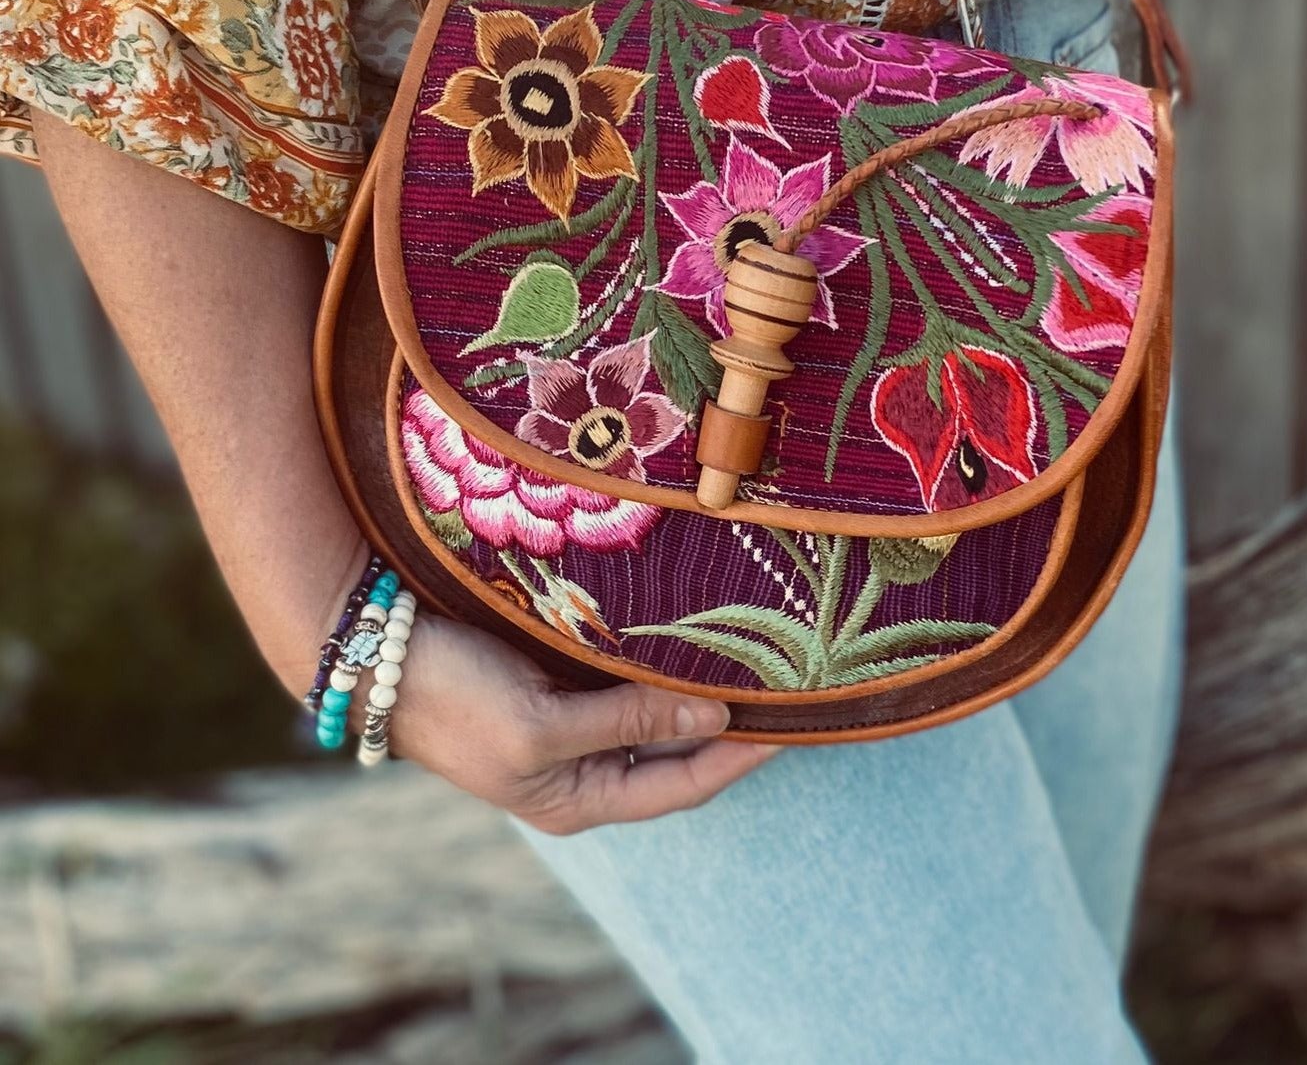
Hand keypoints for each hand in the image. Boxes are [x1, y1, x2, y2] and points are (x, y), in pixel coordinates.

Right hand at [391, 613, 776, 832]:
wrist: (378, 658)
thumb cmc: (455, 699)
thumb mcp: (543, 723)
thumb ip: (628, 720)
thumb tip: (715, 714)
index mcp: (577, 800)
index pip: (684, 784)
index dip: (740, 756)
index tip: (793, 723)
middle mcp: (581, 772)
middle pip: (677, 754)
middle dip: (729, 725)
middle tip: (789, 684)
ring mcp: (569, 730)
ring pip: (656, 716)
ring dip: (699, 692)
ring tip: (757, 661)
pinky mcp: (556, 686)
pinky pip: (627, 684)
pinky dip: (663, 668)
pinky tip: (694, 641)